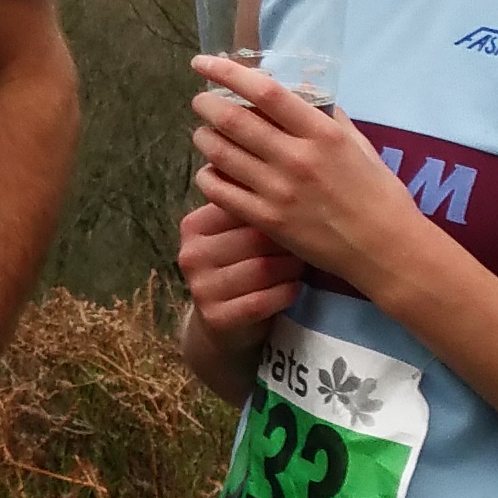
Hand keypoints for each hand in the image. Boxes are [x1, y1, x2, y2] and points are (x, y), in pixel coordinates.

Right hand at [177, 198, 305, 346]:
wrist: (225, 323)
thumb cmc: (242, 267)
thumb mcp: (237, 234)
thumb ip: (249, 207)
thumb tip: (286, 174)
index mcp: (193, 225)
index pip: (242, 206)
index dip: (276, 212)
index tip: (300, 215)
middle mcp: (191, 254)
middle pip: (256, 238)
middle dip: (287, 241)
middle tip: (307, 243)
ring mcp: (200, 287)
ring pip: (262, 269)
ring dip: (290, 269)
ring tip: (300, 266)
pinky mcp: (215, 317)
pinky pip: (261, 301)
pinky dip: (285, 293)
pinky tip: (293, 289)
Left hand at [186, 54, 422, 298]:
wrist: (385, 250)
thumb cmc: (378, 195)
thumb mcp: (359, 145)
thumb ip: (328, 116)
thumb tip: (302, 90)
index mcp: (322, 134)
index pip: (266, 93)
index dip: (229, 73)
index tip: (205, 62)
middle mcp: (297, 158)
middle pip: (233, 120)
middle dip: (206, 104)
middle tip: (201, 100)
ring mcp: (278, 191)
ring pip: (220, 154)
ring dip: (203, 138)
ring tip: (203, 133)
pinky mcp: (267, 220)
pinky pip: (220, 192)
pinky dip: (207, 176)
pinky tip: (210, 171)